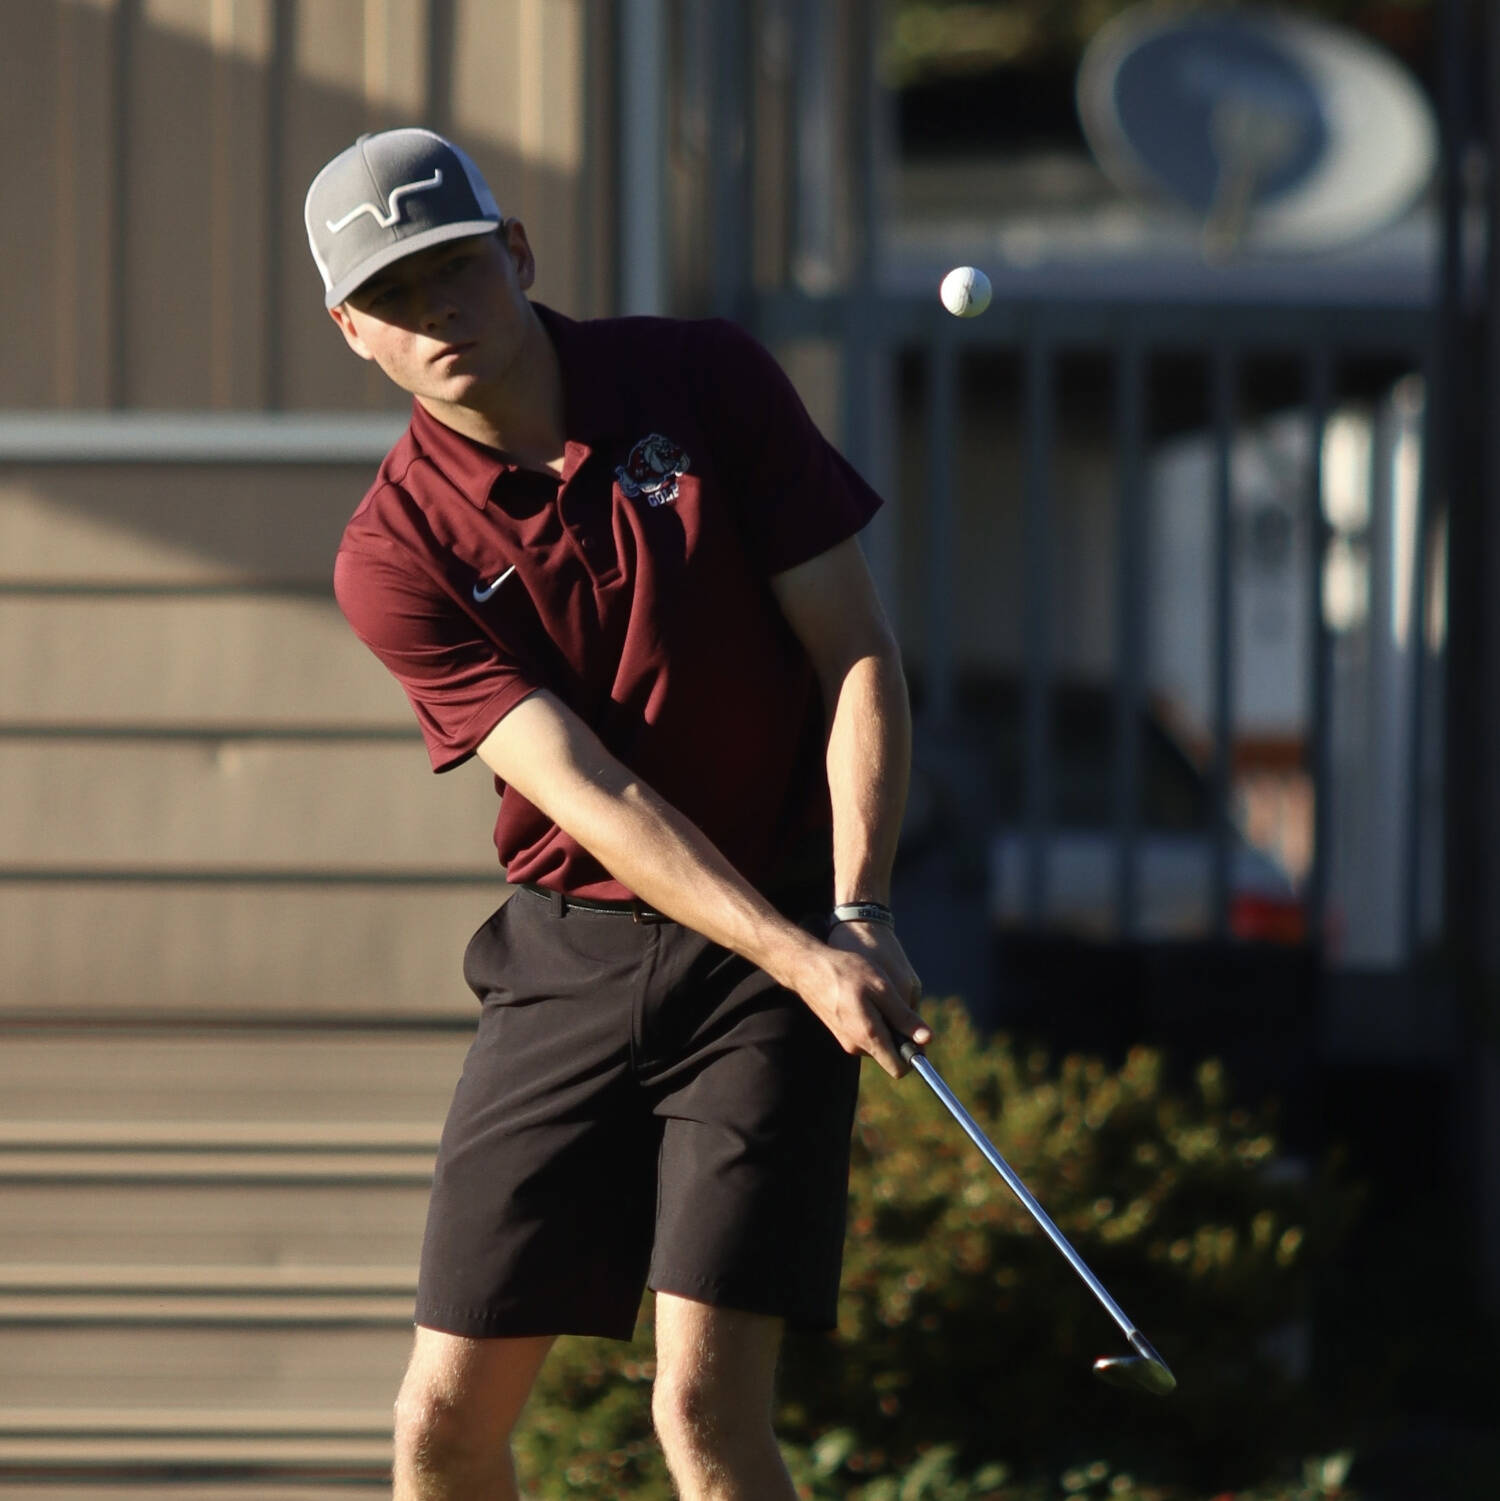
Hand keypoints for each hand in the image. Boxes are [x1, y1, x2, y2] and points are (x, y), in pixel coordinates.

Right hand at [791, 930, 929, 1078]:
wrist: (808, 967)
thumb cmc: (846, 972)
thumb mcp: (882, 989)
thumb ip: (903, 1017)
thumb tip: (928, 1039)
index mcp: (868, 1037)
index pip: (899, 1068)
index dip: (914, 1054)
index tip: (918, 1034)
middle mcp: (856, 1046)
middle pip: (890, 1053)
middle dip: (899, 1035)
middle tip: (892, 1002)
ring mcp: (846, 1040)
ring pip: (878, 1042)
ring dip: (884, 1025)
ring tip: (875, 996)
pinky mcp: (841, 1032)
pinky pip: (865, 1034)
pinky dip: (871, 1020)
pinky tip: (863, 997)